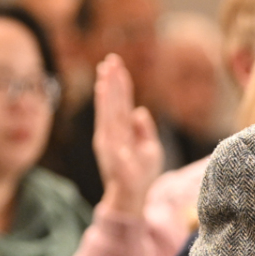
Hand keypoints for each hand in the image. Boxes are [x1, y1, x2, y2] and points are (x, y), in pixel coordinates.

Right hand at [93, 53, 163, 216]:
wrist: (133, 196)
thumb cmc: (141, 173)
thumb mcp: (150, 148)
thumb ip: (144, 130)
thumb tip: (139, 111)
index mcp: (122, 131)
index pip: (121, 103)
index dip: (120, 85)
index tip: (116, 65)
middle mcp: (112, 132)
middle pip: (113, 102)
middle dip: (111, 81)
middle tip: (110, 59)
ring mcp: (109, 139)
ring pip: (109, 108)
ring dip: (108, 89)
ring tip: (106, 71)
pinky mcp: (109, 147)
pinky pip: (109, 122)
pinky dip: (106, 106)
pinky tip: (104, 91)